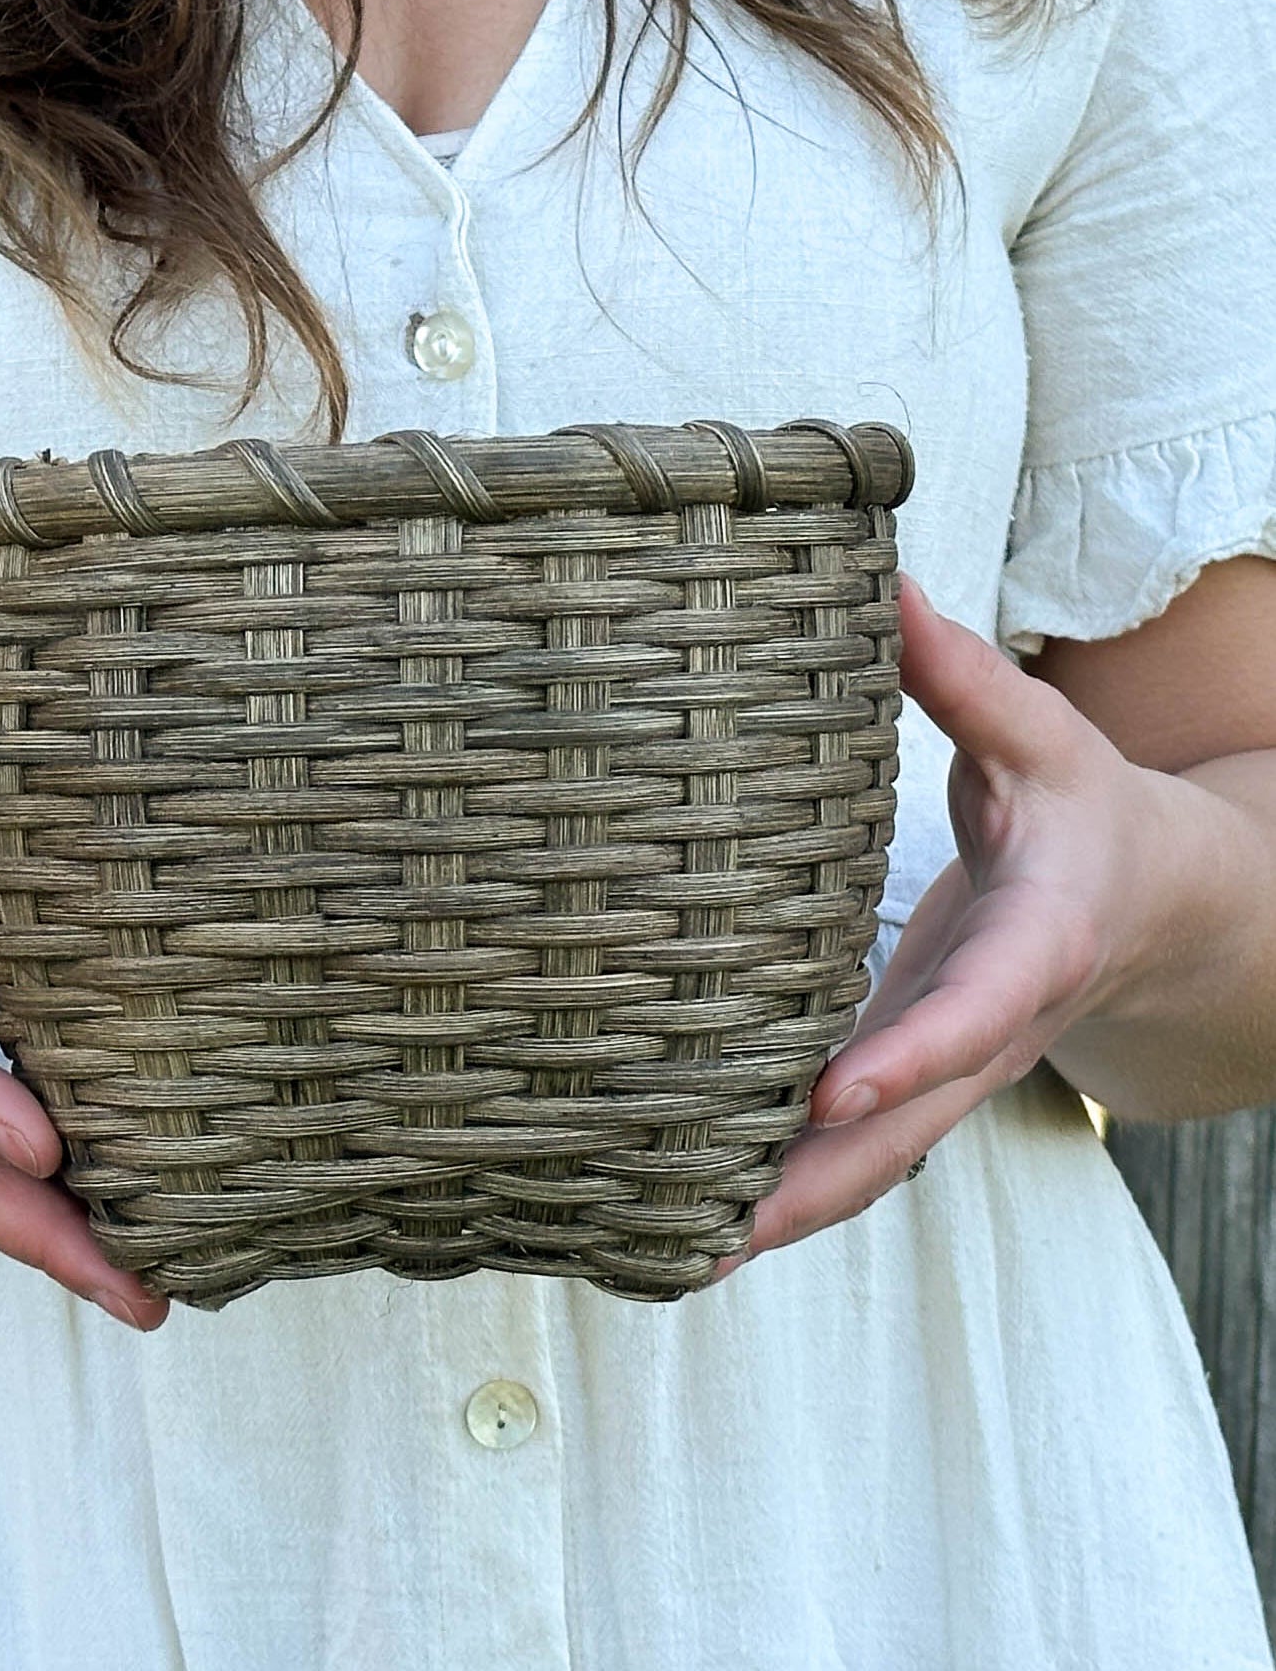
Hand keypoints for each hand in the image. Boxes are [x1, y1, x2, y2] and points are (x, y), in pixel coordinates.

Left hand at [725, 574, 1183, 1271]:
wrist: (1154, 906)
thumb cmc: (1090, 817)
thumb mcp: (1046, 737)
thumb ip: (966, 678)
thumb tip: (889, 583)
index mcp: (1033, 945)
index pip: (976, 1008)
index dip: (911, 1053)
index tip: (829, 1091)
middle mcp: (990, 1030)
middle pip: (911, 1124)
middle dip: (817, 1180)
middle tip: (716, 1228)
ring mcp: (951, 1068)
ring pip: (877, 1158)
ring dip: (789, 1208)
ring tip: (679, 1248)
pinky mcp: (915, 1073)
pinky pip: (856, 1143)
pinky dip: (789, 1182)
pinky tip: (706, 1212)